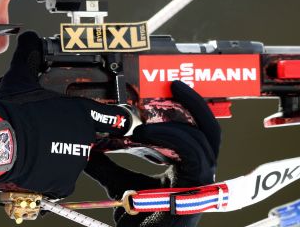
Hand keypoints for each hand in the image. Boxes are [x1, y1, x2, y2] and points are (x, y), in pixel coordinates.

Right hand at [0, 31, 132, 197]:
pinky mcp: (63, 181)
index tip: (121, 119)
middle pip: (83, 136)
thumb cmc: (11, 112)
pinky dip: (50, 174)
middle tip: (45, 132)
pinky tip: (35, 164)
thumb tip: (29, 37)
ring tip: (35, 147)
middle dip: (68, 134)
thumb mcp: (21, 78)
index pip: (109, 116)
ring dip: (59, 154)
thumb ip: (29, 56)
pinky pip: (61, 179)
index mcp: (80, 112)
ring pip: (72, 157)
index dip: (114, 117)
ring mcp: (75, 160)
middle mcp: (83, 136)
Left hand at [85, 81, 220, 226]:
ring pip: (203, 137)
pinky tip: (145, 134)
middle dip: (195, 103)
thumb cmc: (138, 221)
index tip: (169, 91)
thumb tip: (90, 147)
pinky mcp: (198, 187)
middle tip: (175, 85)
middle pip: (210, 129)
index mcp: (187, 169)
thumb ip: (110, 166)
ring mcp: (202, 180)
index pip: (197, 132)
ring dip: (172, 123)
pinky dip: (170, 136)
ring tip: (142, 124)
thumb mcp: (121, 187)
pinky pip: (192, 152)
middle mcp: (199, 172)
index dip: (187, 110)